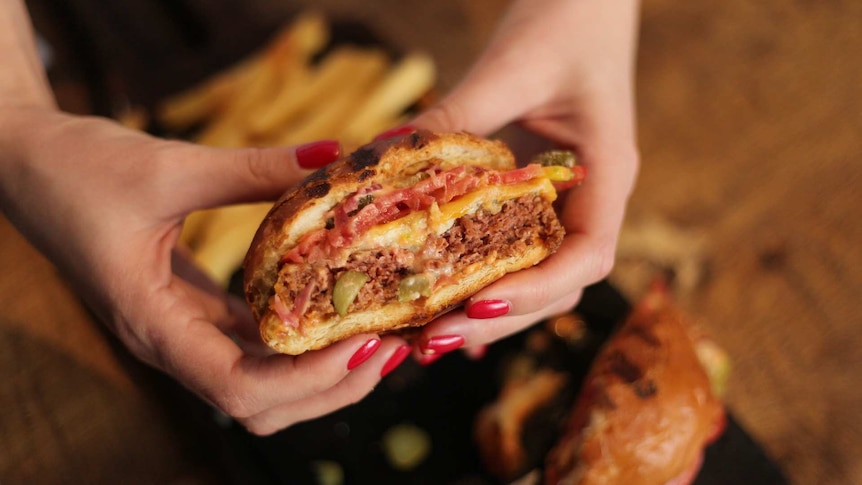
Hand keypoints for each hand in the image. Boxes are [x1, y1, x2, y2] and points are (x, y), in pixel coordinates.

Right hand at [0, 108, 410, 434]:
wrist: (24, 163)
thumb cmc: (77, 169)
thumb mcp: (168, 166)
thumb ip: (252, 169)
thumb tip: (331, 157)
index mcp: (153, 324)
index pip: (241, 389)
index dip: (309, 380)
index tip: (365, 343)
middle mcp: (170, 342)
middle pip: (261, 404)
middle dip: (329, 386)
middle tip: (388, 345)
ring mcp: (181, 331)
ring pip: (259, 383)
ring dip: (319, 370)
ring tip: (374, 333)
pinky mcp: (190, 310)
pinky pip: (251, 344)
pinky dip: (296, 341)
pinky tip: (333, 310)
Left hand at [410, 0, 640, 358]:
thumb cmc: (566, 19)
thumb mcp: (511, 66)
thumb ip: (458, 115)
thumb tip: (383, 158)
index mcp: (608, 173)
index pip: (589, 255)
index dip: (536, 290)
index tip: (477, 306)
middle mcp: (591, 199)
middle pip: (556, 284)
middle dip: (497, 317)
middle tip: (430, 339)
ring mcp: (566, 201)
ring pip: (534, 275)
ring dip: (484, 308)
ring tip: (424, 334)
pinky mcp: (536, 194)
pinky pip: (512, 248)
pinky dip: (477, 279)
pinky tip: (437, 304)